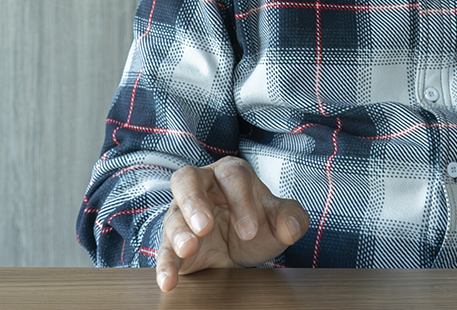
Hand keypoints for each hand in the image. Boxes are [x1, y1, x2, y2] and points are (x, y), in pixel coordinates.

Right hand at [156, 156, 308, 291]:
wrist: (239, 246)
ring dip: (179, 231)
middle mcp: (201, 187)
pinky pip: (164, 250)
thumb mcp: (278, 220)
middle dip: (194, 201)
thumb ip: (292, 218)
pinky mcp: (172, 242)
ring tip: (188, 248)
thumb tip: (292, 228)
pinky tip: (168, 280)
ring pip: (173, 215)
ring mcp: (182, 213)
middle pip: (187, 180)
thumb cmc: (257, 222)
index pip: (231, 176)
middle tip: (205, 226)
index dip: (241, 200)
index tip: (250, 231)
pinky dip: (165, 264)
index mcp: (230, 174)